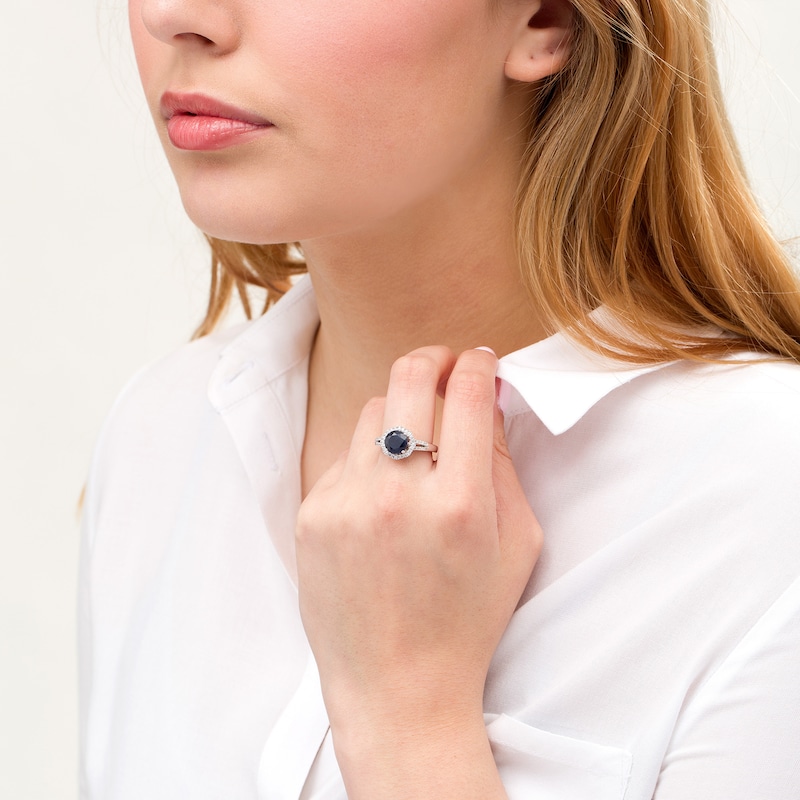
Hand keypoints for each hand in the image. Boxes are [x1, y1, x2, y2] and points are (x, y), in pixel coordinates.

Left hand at [295, 346, 541, 796]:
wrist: (397, 687)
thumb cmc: (467, 620)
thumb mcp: (514, 545)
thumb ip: (503, 464)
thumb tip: (487, 398)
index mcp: (459, 503)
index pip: (467, 395)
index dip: (479, 364)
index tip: (481, 360)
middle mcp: (397, 496)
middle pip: (408, 379)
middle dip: (433, 358)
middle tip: (444, 364)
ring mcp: (345, 504)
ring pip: (372, 412)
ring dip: (399, 413)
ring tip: (414, 447)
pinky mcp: (311, 516)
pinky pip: (344, 458)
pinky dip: (369, 461)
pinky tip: (382, 500)